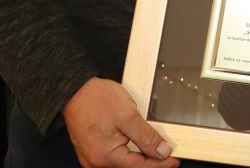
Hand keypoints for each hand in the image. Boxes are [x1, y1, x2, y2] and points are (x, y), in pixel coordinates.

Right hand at [62, 78, 178, 167]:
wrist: (75, 90)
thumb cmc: (96, 99)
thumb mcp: (128, 116)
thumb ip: (146, 136)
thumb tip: (162, 151)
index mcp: (106, 156)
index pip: (140, 167)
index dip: (161, 164)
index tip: (174, 160)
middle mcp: (96, 162)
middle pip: (131, 167)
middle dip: (150, 162)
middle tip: (167, 155)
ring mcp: (92, 158)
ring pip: (122, 164)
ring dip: (139, 159)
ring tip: (155, 151)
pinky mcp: (91, 152)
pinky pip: (113, 158)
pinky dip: (127, 155)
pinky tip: (137, 149)